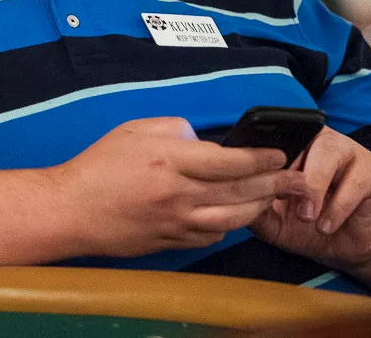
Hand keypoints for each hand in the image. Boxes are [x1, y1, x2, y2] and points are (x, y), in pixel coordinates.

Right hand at [57, 117, 308, 257]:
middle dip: (275, 184)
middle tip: (298, 180)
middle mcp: (179, 194)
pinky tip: (234, 217)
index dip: (261, 158)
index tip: (280, 154)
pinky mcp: (170, 242)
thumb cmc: (99, 165)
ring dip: (258, 208)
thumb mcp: (135, 130)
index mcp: (171, 160)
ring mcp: (176, 222)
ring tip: (274, 198)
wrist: (71, 210)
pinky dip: (228, 227)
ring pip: (232, 220)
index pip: (230, 161)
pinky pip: (210, 236)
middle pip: (240, 192)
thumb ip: (175, 129)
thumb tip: (202, 140)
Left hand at [251, 127, 370, 272]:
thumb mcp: (275, 223)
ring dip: (314, 186)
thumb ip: (256, 209)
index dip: (263, 158)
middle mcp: (317, 140)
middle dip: (290, 173)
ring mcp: (346, 150)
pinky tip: (326, 226)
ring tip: (307, 216)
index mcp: (291, 146)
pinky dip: (337, 206)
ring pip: (328, 152)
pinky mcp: (370, 169)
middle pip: (300, 138)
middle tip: (285, 202)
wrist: (349, 247)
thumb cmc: (309, 227)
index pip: (273, 137)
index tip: (255, 183)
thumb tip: (232, 199)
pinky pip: (354, 180)